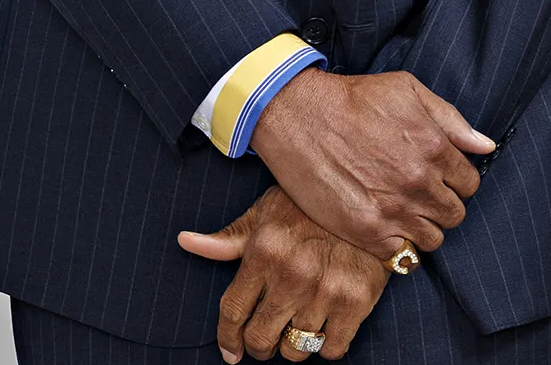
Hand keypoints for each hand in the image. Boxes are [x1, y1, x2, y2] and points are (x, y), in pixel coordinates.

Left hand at [178, 186, 389, 361]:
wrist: (365, 200)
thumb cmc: (307, 207)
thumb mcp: (263, 214)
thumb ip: (227, 239)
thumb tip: (185, 241)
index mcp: (263, 253)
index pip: (233, 310)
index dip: (227, 338)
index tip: (229, 352)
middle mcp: (290, 275)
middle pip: (261, 337)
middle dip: (257, 346)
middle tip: (262, 342)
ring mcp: (324, 291)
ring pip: (296, 349)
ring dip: (291, 347)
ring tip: (293, 331)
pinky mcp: (355, 302)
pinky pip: (332, 349)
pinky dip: (325, 347)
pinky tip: (322, 329)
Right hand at [249, 67, 492, 261]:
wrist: (295, 114)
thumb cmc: (350, 98)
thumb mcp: (405, 89)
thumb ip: (450, 118)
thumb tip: (485, 145)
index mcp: (433, 148)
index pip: (470, 184)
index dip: (455, 180)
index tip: (436, 176)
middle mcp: (418, 183)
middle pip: (455, 215)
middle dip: (441, 204)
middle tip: (416, 192)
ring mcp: (393, 211)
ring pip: (433, 239)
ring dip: (421, 226)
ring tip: (400, 209)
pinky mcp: (367, 231)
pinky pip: (403, 256)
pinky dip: (398, 245)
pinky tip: (384, 224)